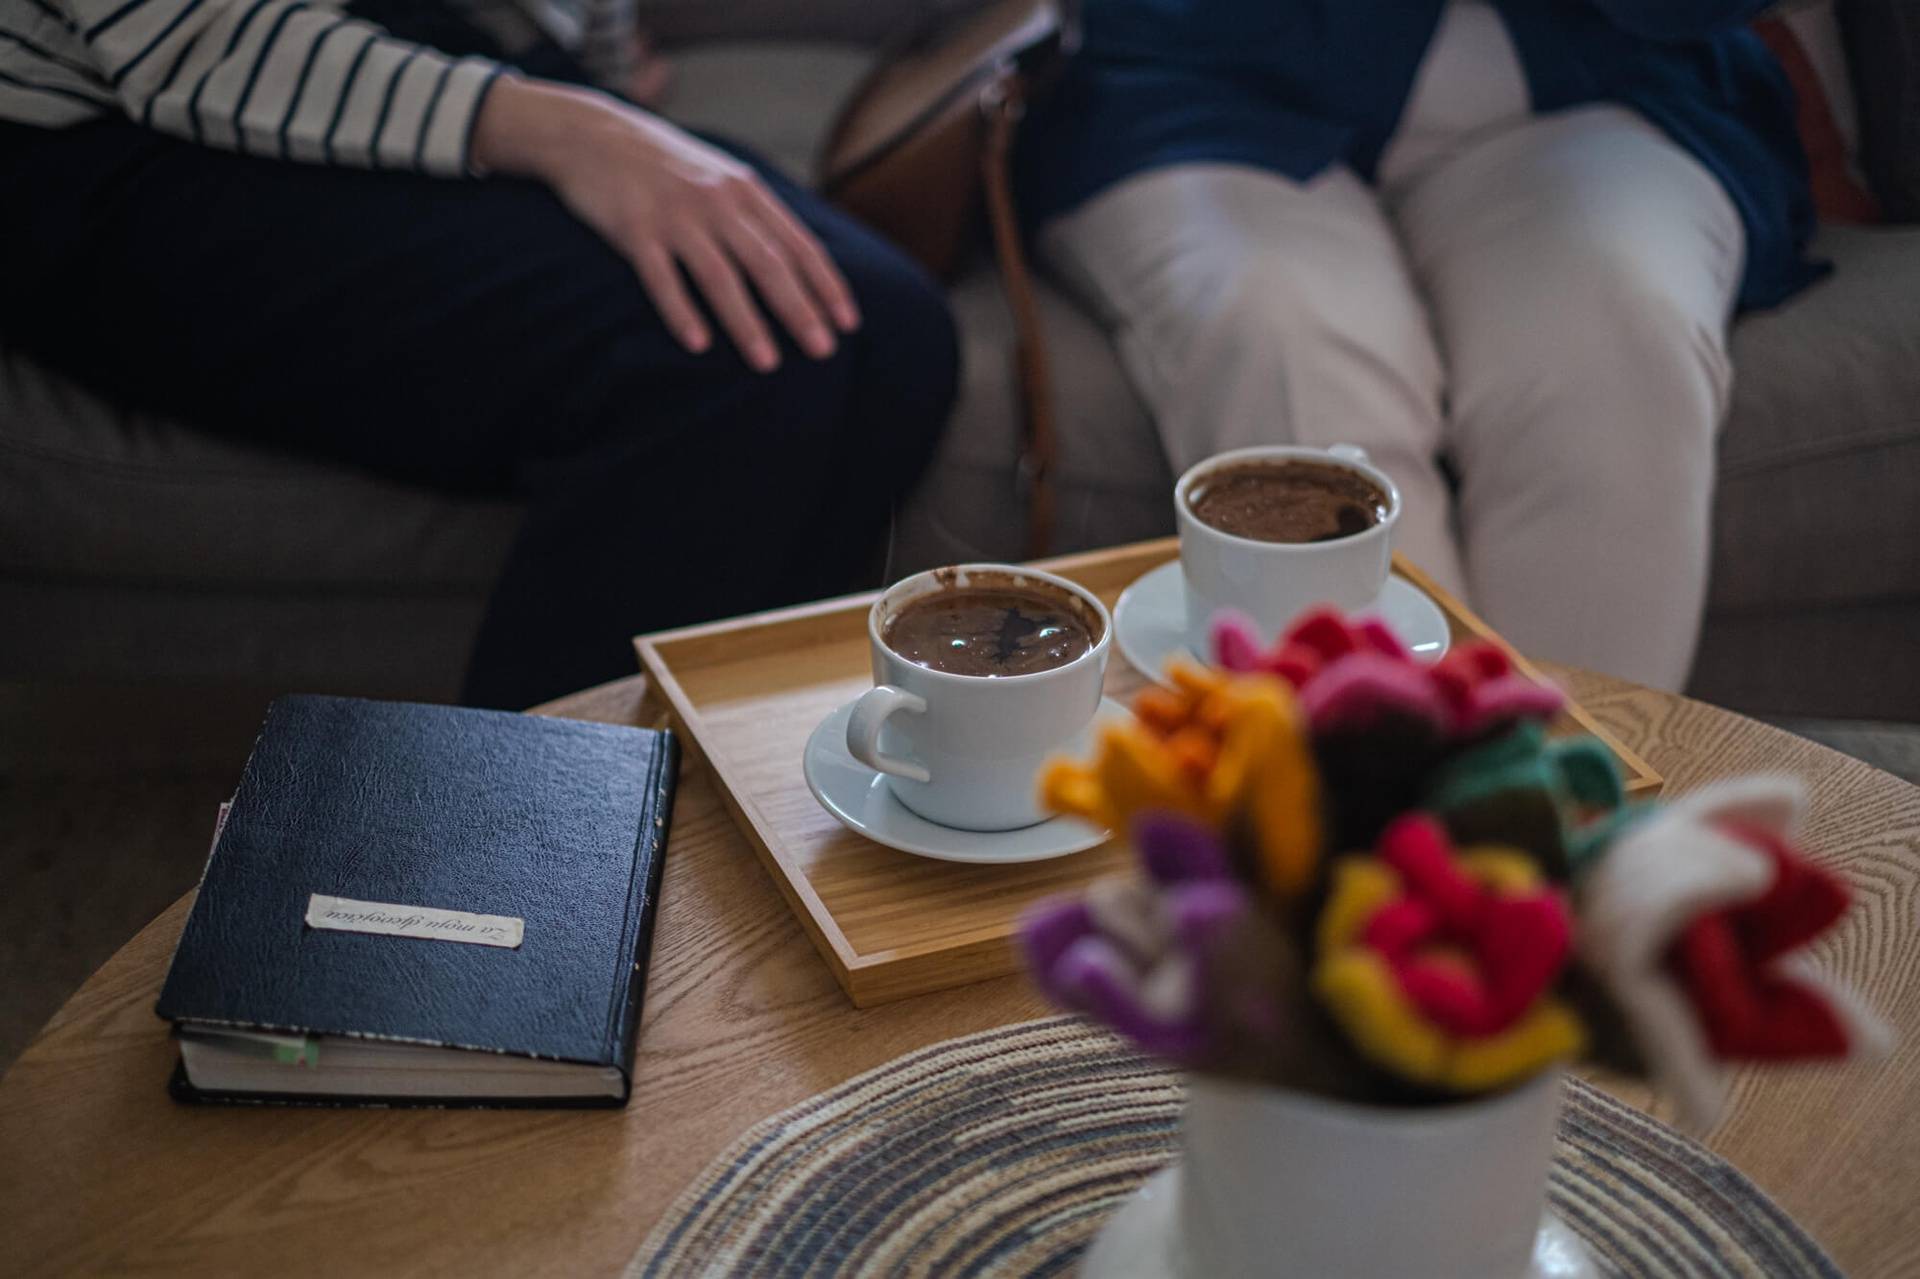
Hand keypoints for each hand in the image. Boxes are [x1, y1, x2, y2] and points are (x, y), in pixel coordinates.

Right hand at [472, 76, 859, 371]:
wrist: (593, 134)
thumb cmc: (665, 167)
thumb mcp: (721, 178)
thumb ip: (758, 215)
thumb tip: (801, 261)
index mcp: (745, 192)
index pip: (798, 244)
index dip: (826, 285)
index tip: (849, 324)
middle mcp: (717, 202)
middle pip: (768, 263)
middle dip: (799, 310)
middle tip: (823, 352)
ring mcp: (675, 215)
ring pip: (720, 275)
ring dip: (746, 322)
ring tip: (767, 364)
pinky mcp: (633, 229)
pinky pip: (661, 277)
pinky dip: (681, 311)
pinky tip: (698, 344)